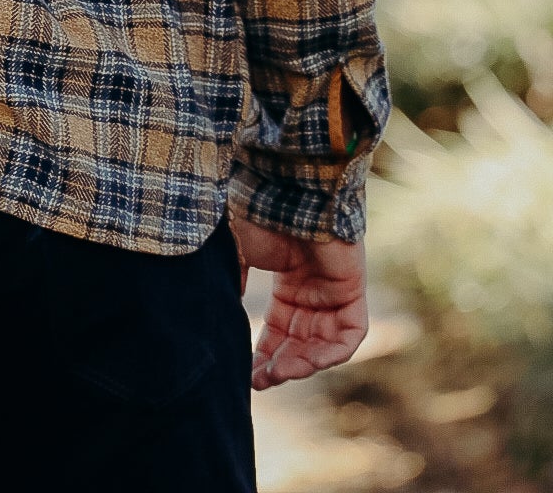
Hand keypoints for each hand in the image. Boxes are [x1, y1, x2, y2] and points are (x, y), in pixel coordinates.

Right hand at [231, 218, 367, 390]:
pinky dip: (330, 353)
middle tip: (259, 381)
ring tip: (277, 374)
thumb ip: (233, 286)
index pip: (279, 331)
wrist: (287, 191)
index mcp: (287, 282)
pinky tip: (307, 362)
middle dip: (280, 365)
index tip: (247, 377)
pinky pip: (349, 335)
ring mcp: (334, 291)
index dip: (264, 355)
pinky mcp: (353, 290)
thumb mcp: (236, 256)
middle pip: (299, 343)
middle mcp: (312, 290)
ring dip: (301, 364)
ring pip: (323, 344)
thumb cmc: (259, 217)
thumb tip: (219, 319)